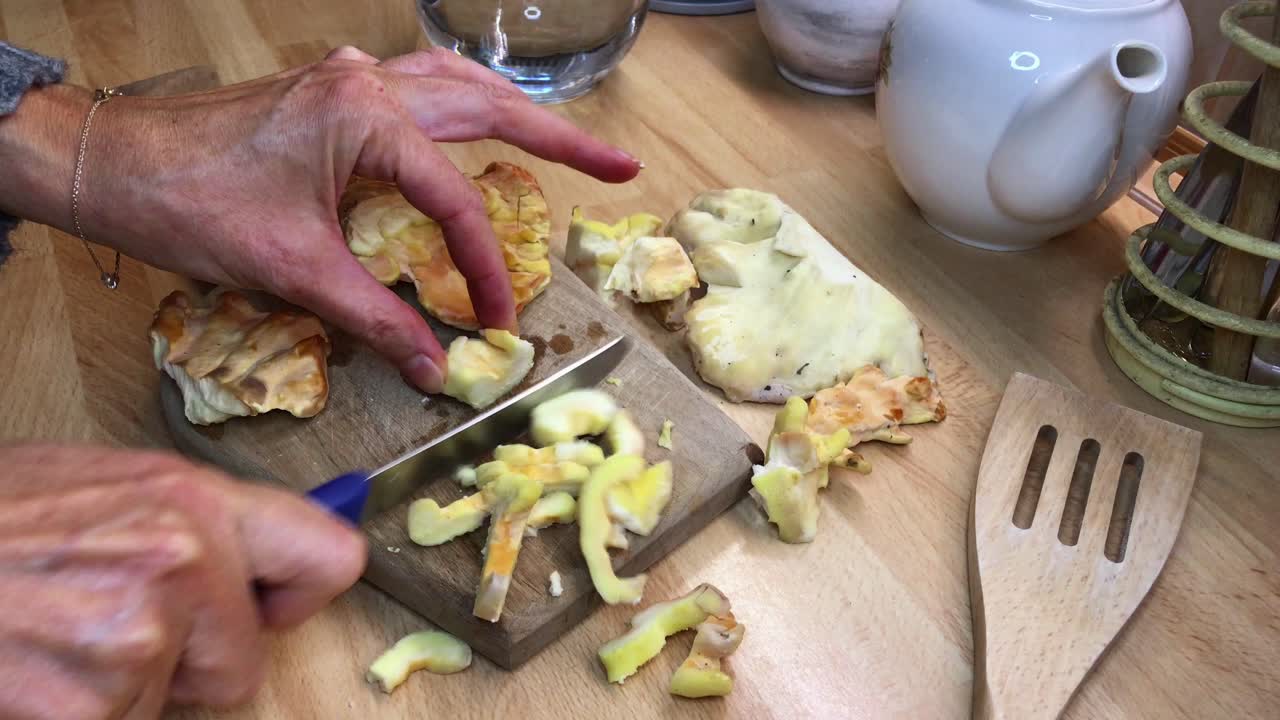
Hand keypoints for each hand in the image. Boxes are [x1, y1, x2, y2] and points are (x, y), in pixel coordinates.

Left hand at [0, 47, 640, 392]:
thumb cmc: (191, 205)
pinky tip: (477, 128)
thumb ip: (376, 317)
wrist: (112, 162)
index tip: (498, 320)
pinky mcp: (334, 89)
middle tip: (619, 167)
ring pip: (458, 85)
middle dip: (559, 140)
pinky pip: (421, 87)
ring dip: (517, 113)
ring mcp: (351, 78)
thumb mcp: (294, 269)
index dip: (482, 266)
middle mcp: (369, 84)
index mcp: (366, 119)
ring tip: (570, 144)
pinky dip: (463, 109)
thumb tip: (434, 366)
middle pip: (487, 106)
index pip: (455, 198)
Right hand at [0, 444, 366, 718]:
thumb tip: (251, 560)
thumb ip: (182, 523)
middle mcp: (181, 559)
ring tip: (51, 636)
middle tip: (109, 627)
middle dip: (186, 662)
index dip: (296, 595)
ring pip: (168, 704)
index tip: (268, 606)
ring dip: (119, 690)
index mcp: (191, 499)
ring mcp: (138, 636)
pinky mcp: (97, 703)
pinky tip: (34, 670)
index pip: (327, 556)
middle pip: (242, 662)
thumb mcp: (97, 486)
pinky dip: (79, 713)